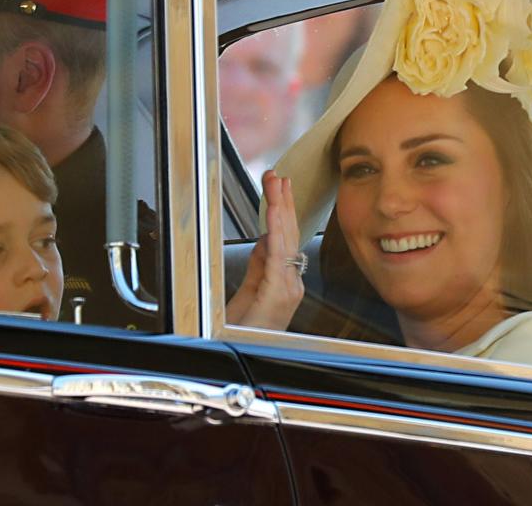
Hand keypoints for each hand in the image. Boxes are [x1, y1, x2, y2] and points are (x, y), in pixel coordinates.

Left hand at [226, 170, 304, 329]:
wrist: (239, 355)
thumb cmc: (244, 332)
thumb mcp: (250, 292)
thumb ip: (259, 265)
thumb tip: (264, 239)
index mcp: (287, 283)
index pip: (287, 239)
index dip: (284, 212)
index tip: (281, 188)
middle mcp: (292, 284)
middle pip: (290, 235)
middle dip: (284, 202)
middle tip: (278, 176)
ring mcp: (287, 289)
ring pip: (285, 241)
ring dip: (280, 209)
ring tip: (277, 185)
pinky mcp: (276, 294)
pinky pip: (277, 257)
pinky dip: (276, 233)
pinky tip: (275, 216)